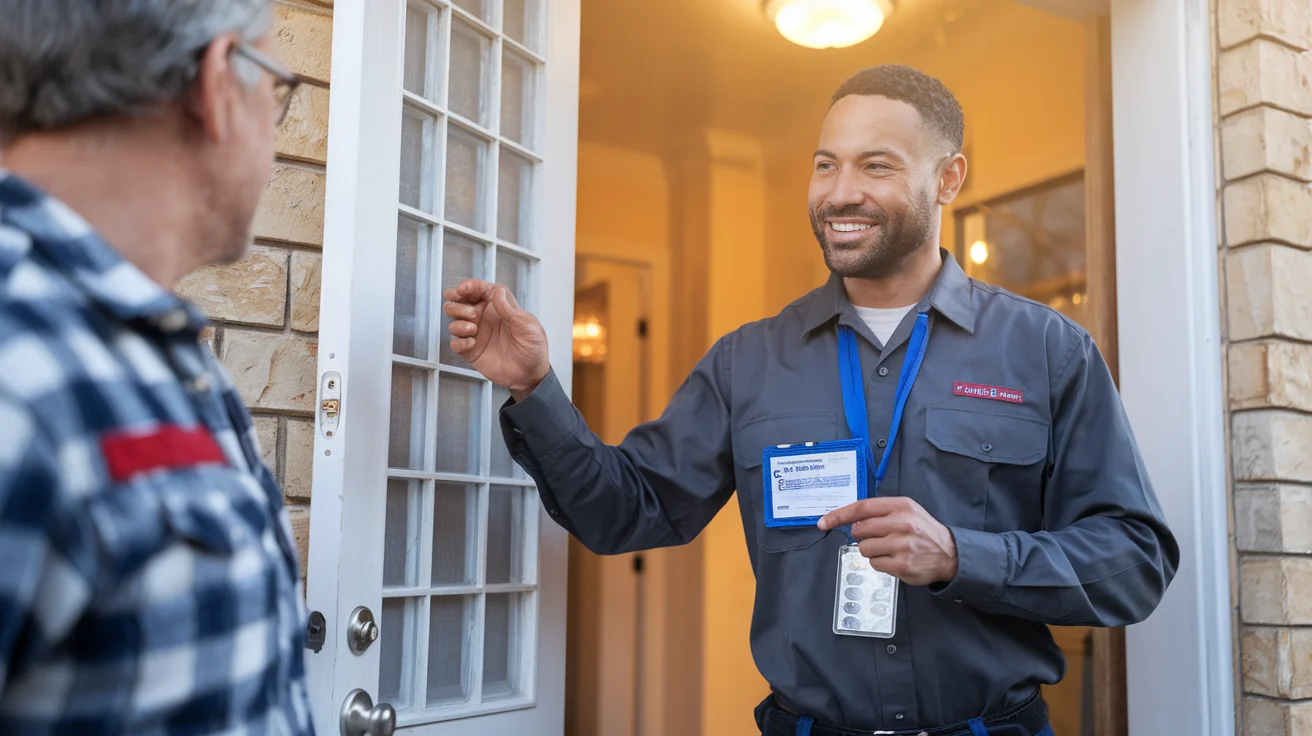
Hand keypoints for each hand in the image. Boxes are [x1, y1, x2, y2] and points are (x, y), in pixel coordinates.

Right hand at [443, 280, 549, 398]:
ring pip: (453, 320)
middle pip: (459, 302)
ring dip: (458, 322)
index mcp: (498, 307)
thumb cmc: (533, 347)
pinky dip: (459, 341)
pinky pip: (455, 343)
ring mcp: (476, 334)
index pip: (479, 290)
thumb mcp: (527, 326)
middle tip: (472, 313)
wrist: (530, 374)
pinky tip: (472, 344)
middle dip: (458, 303)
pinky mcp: (470, 351)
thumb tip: (497, 291)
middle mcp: (483, 318)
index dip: (469, 286)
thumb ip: (510, 309)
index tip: (463, 288)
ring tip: (472, 329)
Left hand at [818, 497, 957, 585]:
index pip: (861, 508)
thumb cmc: (922, 531)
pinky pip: (874, 564)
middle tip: (880, 537)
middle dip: (864, 536)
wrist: (949, 553)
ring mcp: (902, 545)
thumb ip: (880, 512)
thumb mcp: (906, 511)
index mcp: (901, 506)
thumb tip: (850, 520)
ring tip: (891, 549)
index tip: (824, 522)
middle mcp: (901, 523)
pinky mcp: (902, 564)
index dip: (839, 515)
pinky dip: (881, 563)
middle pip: (860, 530)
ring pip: (865, 548)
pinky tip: (895, 559)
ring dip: (872, 551)